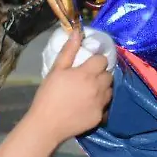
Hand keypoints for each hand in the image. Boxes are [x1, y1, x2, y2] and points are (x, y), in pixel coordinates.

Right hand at [28, 29, 113, 143]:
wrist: (47, 124)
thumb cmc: (48, 95)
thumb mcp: (56, 70)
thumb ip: (69, 51)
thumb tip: (78, 32)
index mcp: (87, 73)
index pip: (102, 60)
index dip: (96, 61)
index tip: (88, 65)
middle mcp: (98, 87)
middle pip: (109, 74)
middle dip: (101, 74)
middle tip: (88, 78)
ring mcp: (101, 103)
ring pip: (110, 90)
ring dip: (103, 88)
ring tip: (90, 91)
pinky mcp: (100, 117)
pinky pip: (106, 106)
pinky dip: (100, 103)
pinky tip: (88, 105)